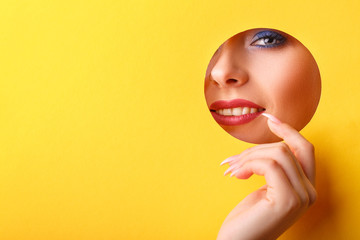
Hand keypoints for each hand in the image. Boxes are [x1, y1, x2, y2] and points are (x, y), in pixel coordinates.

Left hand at [217, 114, 316, 239]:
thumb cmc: (247, 217)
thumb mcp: (264, 187)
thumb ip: (274, 168)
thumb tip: (268, 142)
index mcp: (305, 187)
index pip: (305, 149)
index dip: (288, 130)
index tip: (269, 118)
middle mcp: (309, 192)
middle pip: (286, 148)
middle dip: (255, 149)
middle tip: (233, 161)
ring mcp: (301, 197)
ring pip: (277, 154)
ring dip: (248, 157)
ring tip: (232, 169)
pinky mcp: (287, 200)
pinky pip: (269, 165)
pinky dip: (248, 164)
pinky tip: (237, 175)